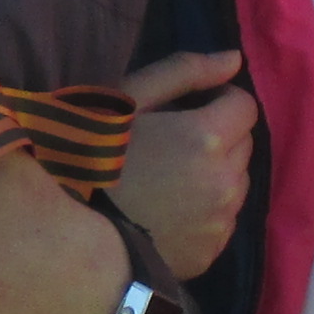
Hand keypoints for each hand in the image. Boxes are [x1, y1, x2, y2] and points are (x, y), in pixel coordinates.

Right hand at [107, 51, 253, 282]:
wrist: (69, 232)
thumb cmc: (93, 156)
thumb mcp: (128, 100)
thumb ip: (185, 72)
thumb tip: (235, 60)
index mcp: (208, 138)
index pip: (244, 106)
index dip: (219, 100)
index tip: (188, 108)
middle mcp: (226, 181)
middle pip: (243, 145)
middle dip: (219, 137)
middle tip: (171, 144)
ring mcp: (220, 222)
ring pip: (236, 184)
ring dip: (215, 175)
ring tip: (169, 181)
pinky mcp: (210, 253)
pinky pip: (221, 221)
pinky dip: (206, 213)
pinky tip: (167, 214)